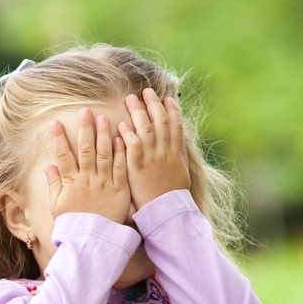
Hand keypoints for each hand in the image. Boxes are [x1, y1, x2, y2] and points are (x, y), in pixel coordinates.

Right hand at [43, 107, 130, 224]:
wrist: (92, 241)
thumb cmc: (73, 224)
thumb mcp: (57, 206)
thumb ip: (54, 184)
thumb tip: (48, 166)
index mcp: (70, 183)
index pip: (62, 156)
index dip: (58, 139)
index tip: (55, 123)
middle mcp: (87, 180)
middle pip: (85, 150)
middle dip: (84, 129)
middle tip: (85, 111)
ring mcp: (104, 184)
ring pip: (104, 154)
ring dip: (103, 135)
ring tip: (103, 118)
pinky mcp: (119, 190)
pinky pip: (120, 168)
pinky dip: (121, 153)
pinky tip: (122, 138)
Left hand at [118, 87, 190, 210]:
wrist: (167, 212)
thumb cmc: (173, 196)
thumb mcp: (181, 173)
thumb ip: (178, 156)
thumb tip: (177, 145)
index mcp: (176, 152)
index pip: (176, 126)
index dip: (172, 111)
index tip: (167, 99)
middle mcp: (165, 151)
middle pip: (160, 122)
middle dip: (153, 105)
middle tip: (146, 92)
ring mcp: (152, 158)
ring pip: (146, 129)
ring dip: (138, 112)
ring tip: (130, 99)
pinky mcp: (138, 167)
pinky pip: (133, 146)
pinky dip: (128, 133)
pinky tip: (121, 124)